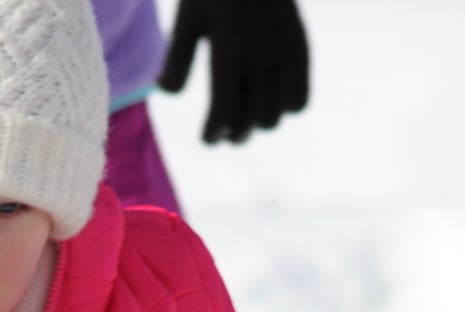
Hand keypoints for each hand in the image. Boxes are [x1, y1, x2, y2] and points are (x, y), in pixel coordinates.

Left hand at [157, 0, 310, 144]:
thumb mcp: (188, 19)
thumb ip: (176, 59)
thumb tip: (163, 92)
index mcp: (228, 49)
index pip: (224, 109)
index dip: (214, 132)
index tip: (208, 138)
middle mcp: (259, 56)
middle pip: (250, 118)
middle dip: (235, 134)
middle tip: (224, 135)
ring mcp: (283, 54)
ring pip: (276, 114)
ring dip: (259, 124)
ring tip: (246, 122)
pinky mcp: (299, 49)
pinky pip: (300, 97)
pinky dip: (287, 108)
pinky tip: (272, 103)